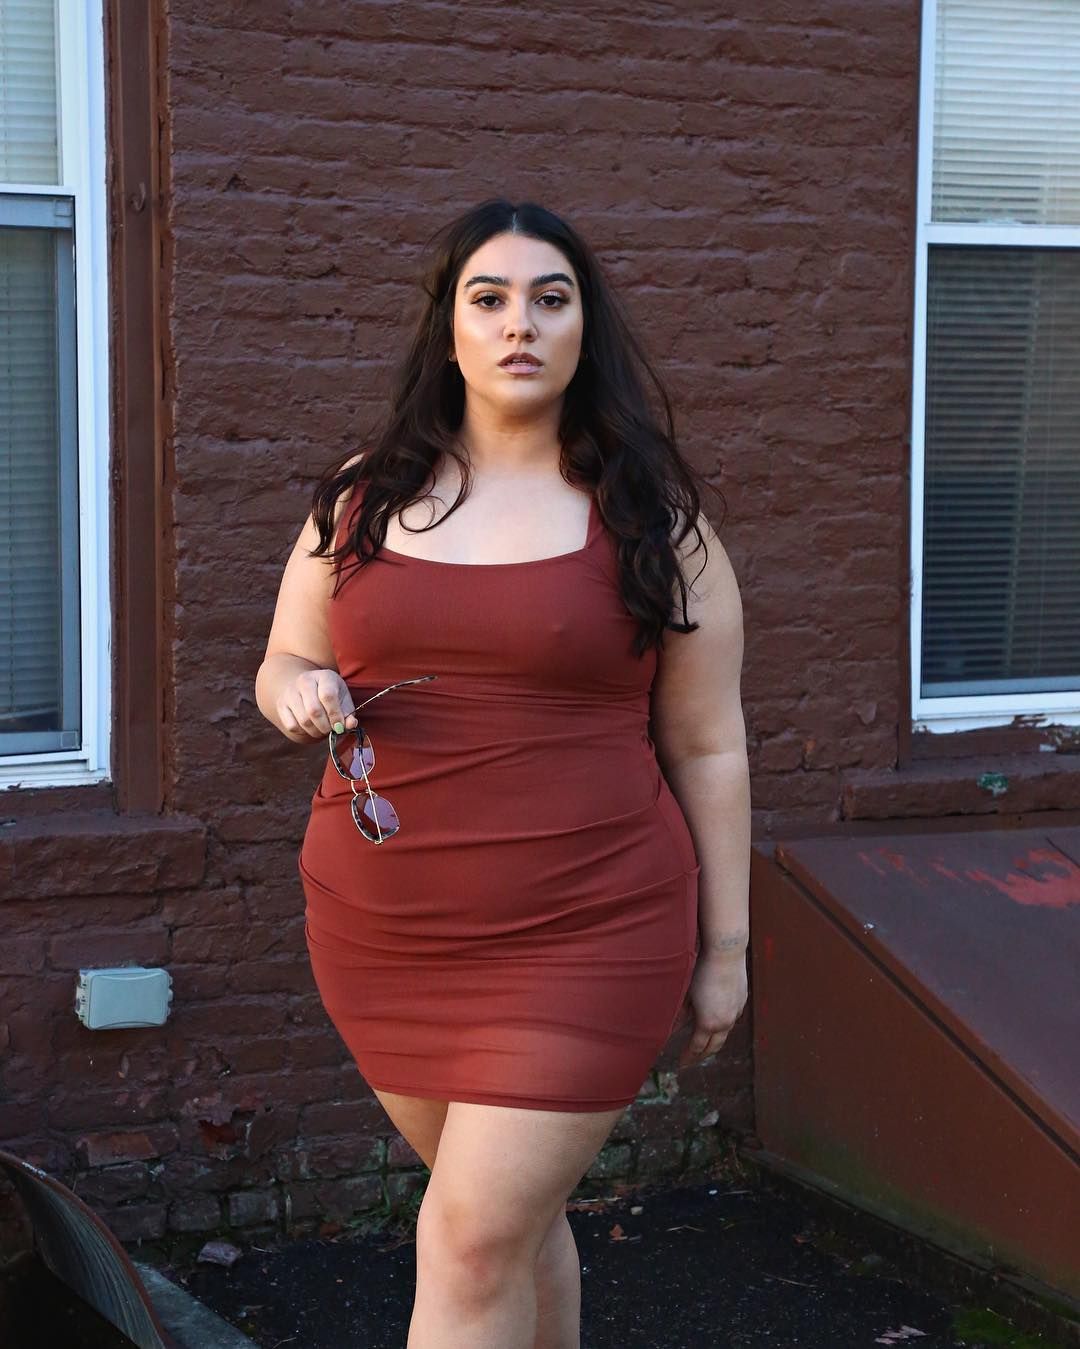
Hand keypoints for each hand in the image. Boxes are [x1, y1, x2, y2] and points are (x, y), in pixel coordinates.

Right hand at [277, 668, 357, 741]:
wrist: (306, 686)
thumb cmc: (330, 694)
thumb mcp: (343, 699)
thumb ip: (348, 713)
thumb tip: (351, 725)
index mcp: (324, 676)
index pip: (328, 696)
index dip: (335, 715)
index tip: (340, 725)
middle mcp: (304, 681)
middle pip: (314, 710)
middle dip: (325, 726)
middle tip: (331, 730)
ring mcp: (290, 693)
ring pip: (303, 720)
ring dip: (316, 731)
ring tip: (322, 730)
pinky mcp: (281, 705)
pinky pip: (292, 725)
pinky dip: (303, 732)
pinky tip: (310, 728)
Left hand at [675, 947, 747, 1070]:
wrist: (725, 953)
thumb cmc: (701, 971)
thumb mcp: (686, 994)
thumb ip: (680, 1014)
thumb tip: (672, 1028)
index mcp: (708, 1023)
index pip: (697, 1048)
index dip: (688, 1057)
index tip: (681, 1064)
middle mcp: (725, 1022)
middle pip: (714, 1047)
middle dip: (702, 1055)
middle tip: (692, 1060)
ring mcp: (736, 1012)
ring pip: (725, 1034)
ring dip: (714, 1041)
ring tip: (704, 1044)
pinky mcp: (742, 1001)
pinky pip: (732, 1019)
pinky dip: (723, 1026)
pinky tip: (717, 1023)